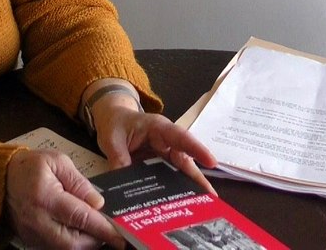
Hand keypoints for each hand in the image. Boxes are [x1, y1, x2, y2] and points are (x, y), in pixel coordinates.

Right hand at [4, 148, 124, 249]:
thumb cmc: (29, 167)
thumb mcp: (57, 162)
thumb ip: (79, 182)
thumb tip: (98, 203)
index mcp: (45, 198)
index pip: (79, 218)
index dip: (102, 228)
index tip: (120, 235)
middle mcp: (38, 221)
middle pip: (73, 243)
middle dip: (95, 240)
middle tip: (110, 232)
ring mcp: (33, 234)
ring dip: (85, 243)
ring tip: (97, 231)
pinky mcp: (31, 241)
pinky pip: (56, 248)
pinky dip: (72, 244)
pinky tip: (81, 233)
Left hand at [91, 99, 217, 194]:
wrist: (113, 120)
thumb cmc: (117, 124)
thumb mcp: (113, 139)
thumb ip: (119, 158)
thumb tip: (123, 182)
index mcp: (159, 128)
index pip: (181, 138)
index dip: (196, 149)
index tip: (212, 163)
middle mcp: (167, 142)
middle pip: (184, 160)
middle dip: (198, 178)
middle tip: (212, 198)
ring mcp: (164, 155)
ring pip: (179, 171)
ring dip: (189, 187)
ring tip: (202, 206)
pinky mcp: (159, 165)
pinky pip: (168, 178)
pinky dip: (174, 190)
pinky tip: (178, 204)